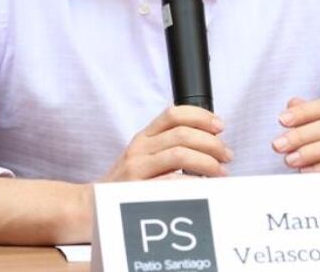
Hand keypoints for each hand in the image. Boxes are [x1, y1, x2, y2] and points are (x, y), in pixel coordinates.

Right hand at [100, 105, 232, 180]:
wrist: (92, 206)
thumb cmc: (126, 184)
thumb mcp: (142, 157)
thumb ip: (167, 146)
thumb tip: (210, 142)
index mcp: (143, 137)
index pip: (173, 114)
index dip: (200, 116)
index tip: (219, 126)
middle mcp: (139, 148)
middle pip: (182, 134)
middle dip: (212, 143)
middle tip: (226, 155)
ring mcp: (137, 168)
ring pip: (180, 154)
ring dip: (208, 162)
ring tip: (220, 172)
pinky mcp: (138, 189)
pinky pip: (173, 182)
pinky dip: (195, 183)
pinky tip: (204, 187)